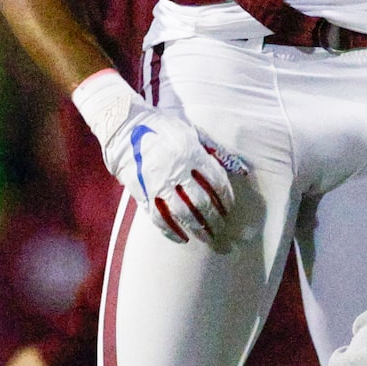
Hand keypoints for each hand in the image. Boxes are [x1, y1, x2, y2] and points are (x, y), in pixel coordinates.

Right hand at [72, 70, 244, 245]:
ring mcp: (159, 183)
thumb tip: (242, 170)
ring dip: (197, 229)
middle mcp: (177, 171)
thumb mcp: (191, 132)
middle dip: (214, 219)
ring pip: (182, 213)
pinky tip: (182, 238)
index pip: (217, 182)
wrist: (125, 127)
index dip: (226, 198)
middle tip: (221, 229)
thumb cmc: (162, 128)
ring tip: (207, 238)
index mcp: (192, 154)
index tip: (229, 209)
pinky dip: (171, 231)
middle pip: (202, 202)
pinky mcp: (143, 192)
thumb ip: (215, 151)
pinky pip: (159, 217)